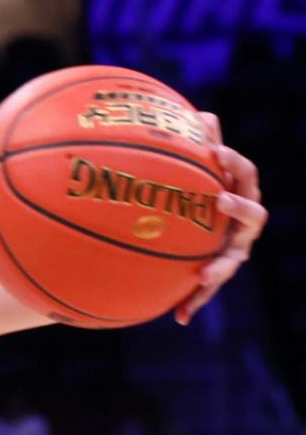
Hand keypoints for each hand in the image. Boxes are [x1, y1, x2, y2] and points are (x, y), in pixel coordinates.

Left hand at [177, 119, 265, 323]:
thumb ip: (198, 146)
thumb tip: (204, 116)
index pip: (244, 174)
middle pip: (253, 215)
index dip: (234, 162)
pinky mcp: (215, 272)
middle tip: (221, 200)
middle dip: (240, 208)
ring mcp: (232, 250)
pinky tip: (179, 318)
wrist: (188, 231)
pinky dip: (194, 303)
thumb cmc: (192, 193)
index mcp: (238, 193)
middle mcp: (242, 224)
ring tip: (205, 275)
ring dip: (220, 266)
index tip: (216, 152)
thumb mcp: (194, 172)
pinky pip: (206, 290)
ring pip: (233, 259)